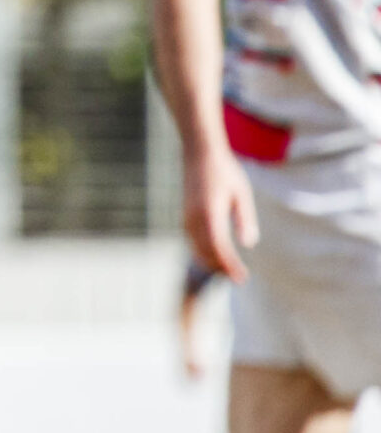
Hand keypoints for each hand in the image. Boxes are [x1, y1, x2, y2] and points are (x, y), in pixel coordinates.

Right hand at [184, 146, 257, 282]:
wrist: (199, 154)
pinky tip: (213, 254)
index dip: (230, 265)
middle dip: (220, 267)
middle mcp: (194, 217)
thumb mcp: (242, 193)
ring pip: (196, 247)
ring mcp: (187, 217)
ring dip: (210, 260)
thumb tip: (248, 244)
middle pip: (205, 251)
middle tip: (238, 277)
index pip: (219, 246)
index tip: (241, 278)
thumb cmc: (225, 172)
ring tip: (227, 270)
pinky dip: (202, 251)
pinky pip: (192, 240)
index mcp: (210, 212)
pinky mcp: (185, 215)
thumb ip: (244, 219)